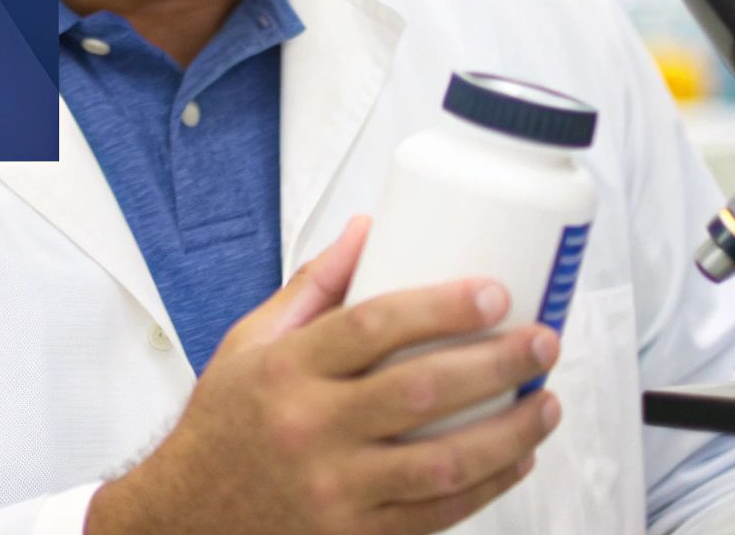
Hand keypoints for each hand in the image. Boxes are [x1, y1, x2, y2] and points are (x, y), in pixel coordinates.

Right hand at [87, 217, 562, 534]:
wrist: (189, 515)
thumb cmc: (225, 423)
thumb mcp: (249, 343)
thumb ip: (313, 288)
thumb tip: (368, 229)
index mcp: (284, 369)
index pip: (370, 327)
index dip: (439, 307)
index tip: (492, 293)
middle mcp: (309, 428)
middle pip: (420, 391)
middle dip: (495, 364)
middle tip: (540, 342)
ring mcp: (335, 488)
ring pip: (442, 461)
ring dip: (508, 431)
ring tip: (545, 402)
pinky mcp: (356, 534)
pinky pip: (437, 512)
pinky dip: (487, 486)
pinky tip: (516, 459)